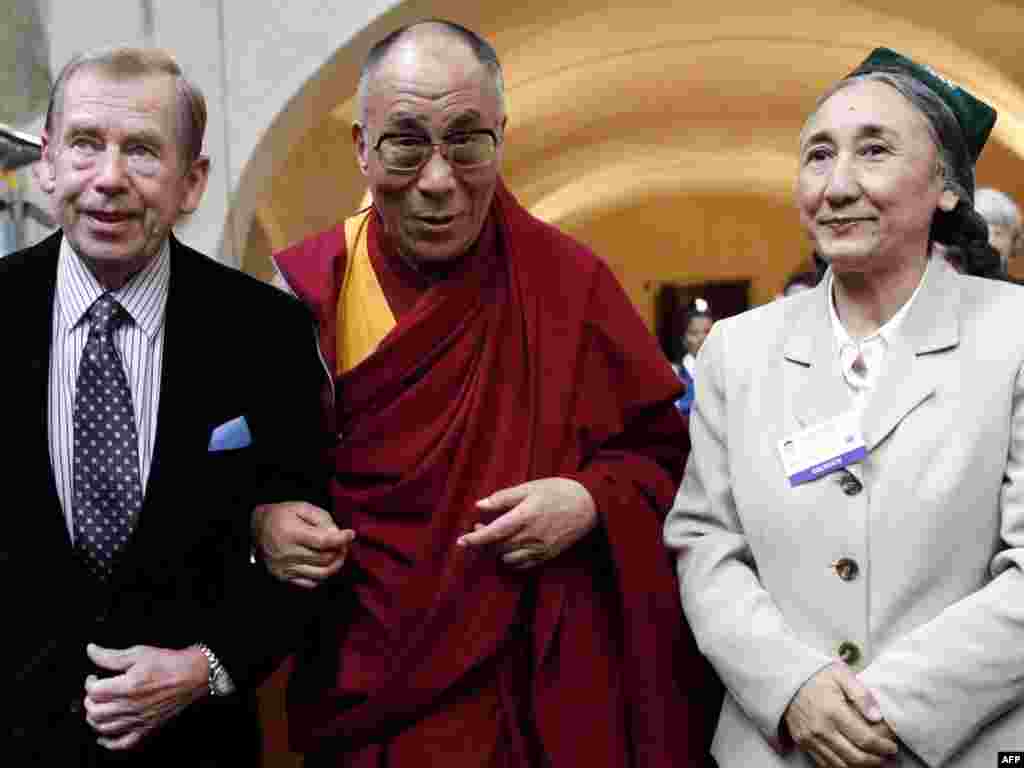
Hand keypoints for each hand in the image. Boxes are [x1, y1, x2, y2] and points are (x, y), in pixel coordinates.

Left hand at [83, 644, 207, 749]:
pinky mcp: (146, 728)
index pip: (94, 691)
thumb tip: (91, 650)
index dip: (89, 682)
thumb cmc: (169, 663)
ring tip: (98, 708)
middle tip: (95, 692)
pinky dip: (108, 743)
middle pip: (94, 711)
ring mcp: (138, 720)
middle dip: (89, 700)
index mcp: (128, 686)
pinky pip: (122, 743)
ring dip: (94, 719)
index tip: (94, 677)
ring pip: (103, 728)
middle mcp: (131, 706)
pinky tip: (103, 736)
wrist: (192, 675)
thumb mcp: (139, 652)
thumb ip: (111, 655)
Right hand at [252, 501, 354, 587]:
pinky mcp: (284, 577)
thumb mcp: (302, 507)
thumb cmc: (282, 515)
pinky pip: (311, 583)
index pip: (323, 542)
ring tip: (338, 553)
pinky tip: (324, 564)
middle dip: (341, 550)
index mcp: (291, 533)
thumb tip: (338, 535)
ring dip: (336, 564)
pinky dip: (323, 575)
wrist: (257, 528)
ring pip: (321, 574)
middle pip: (325, 559)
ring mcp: (285, 568)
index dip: (342, 539)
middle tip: (344, 542)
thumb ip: (322, 519)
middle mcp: (287, 553)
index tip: (351, 534)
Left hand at [456, 477, 597, 568]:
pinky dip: (510, 560)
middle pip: (497, 548)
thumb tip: (480, 505)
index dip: (475, 539)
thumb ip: (503, 497)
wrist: (589, 505)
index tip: (461, 541)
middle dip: (482, 543)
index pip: (493, 533)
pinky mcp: (547, 555)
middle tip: (477, 529)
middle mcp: (530, 536)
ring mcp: (539, 548)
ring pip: (508, 559)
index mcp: (525, 516)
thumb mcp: (530, 487)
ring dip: (495, 551)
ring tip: (494, 537)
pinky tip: (509, 548)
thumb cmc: (559, 491)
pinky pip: (523, 565)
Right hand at [783, 663, 898, 767]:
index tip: (892, 746)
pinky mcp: (803, 744)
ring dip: (862, 767)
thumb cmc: (816, 676)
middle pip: (855, 757)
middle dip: (876, 760)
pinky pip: (826, 764)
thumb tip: (878, 716)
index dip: (883, 746)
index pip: (864, 738)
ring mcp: (810, 739)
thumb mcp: (840, 674)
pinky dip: (843, 767)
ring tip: (873, 760)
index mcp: (832, 710)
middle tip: (886, 756)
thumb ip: (861, 694)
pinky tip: (853, 760)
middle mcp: (820, 729)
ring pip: (842, 765)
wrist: (785, 680)